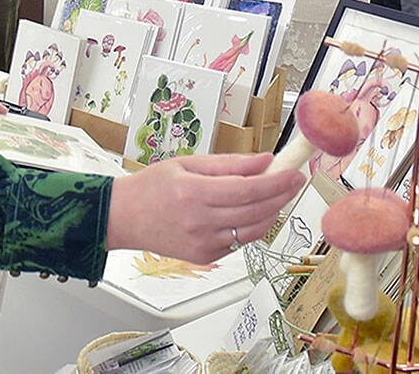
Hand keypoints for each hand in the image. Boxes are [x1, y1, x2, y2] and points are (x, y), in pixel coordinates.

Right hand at [105, 152, 303, 262]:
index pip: (248, 189)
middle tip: (294, 180)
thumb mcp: (188, 163)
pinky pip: (240, 241)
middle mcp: (200, 222)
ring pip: (253, 230)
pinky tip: (253, 211)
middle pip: (256, 211)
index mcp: (194, 193)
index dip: (276, 181)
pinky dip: (252, 226)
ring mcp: (204, 243)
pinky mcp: (205, 257)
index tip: (293, 172)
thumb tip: (263, 161)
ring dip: (272, 212)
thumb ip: (228, 163)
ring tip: (278, 195)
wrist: (124, 217)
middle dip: (281, 195)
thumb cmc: (151, 187)